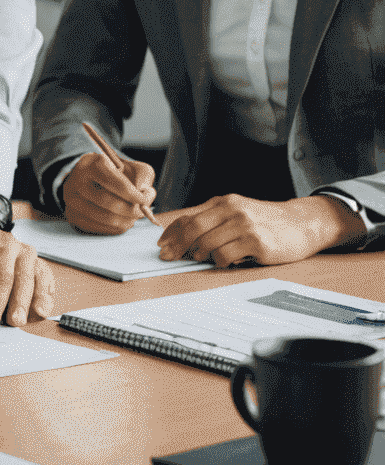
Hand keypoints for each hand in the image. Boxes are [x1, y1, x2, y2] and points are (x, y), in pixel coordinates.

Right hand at [63, 152, 156, 233]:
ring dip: (126, 221)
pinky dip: (116, 228)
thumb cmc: (113, 172)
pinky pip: (100, 228)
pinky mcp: (72, 215)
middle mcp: (78, 181)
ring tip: (133, 216)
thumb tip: (146, 196)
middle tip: (142, 211)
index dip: (136, 196)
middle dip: (132, 210)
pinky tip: (122, 220)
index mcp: (93, 164)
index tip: (145, 200)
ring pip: (106, 218)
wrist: (87, 177)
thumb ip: (143, 177)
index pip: (119, 185)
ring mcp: (72, 199)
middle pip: (112, 204)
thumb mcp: (130, 166)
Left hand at [156, 194, 364, 267]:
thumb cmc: (266, 222)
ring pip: (208, 243)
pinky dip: (221, 262)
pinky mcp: (257, 242)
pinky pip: (226, 255)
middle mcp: (232, 210)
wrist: (302, 224)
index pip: (189, 216)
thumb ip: (213, 220)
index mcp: (223, 202)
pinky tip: (228, 261)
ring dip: (201, 254)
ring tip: (204, 257)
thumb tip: (181, 234)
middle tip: (170, 257)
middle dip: (177, 245)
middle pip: (193, 228)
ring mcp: (244, 225)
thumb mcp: (237, 213)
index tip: (161, 245)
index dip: (171, 232)